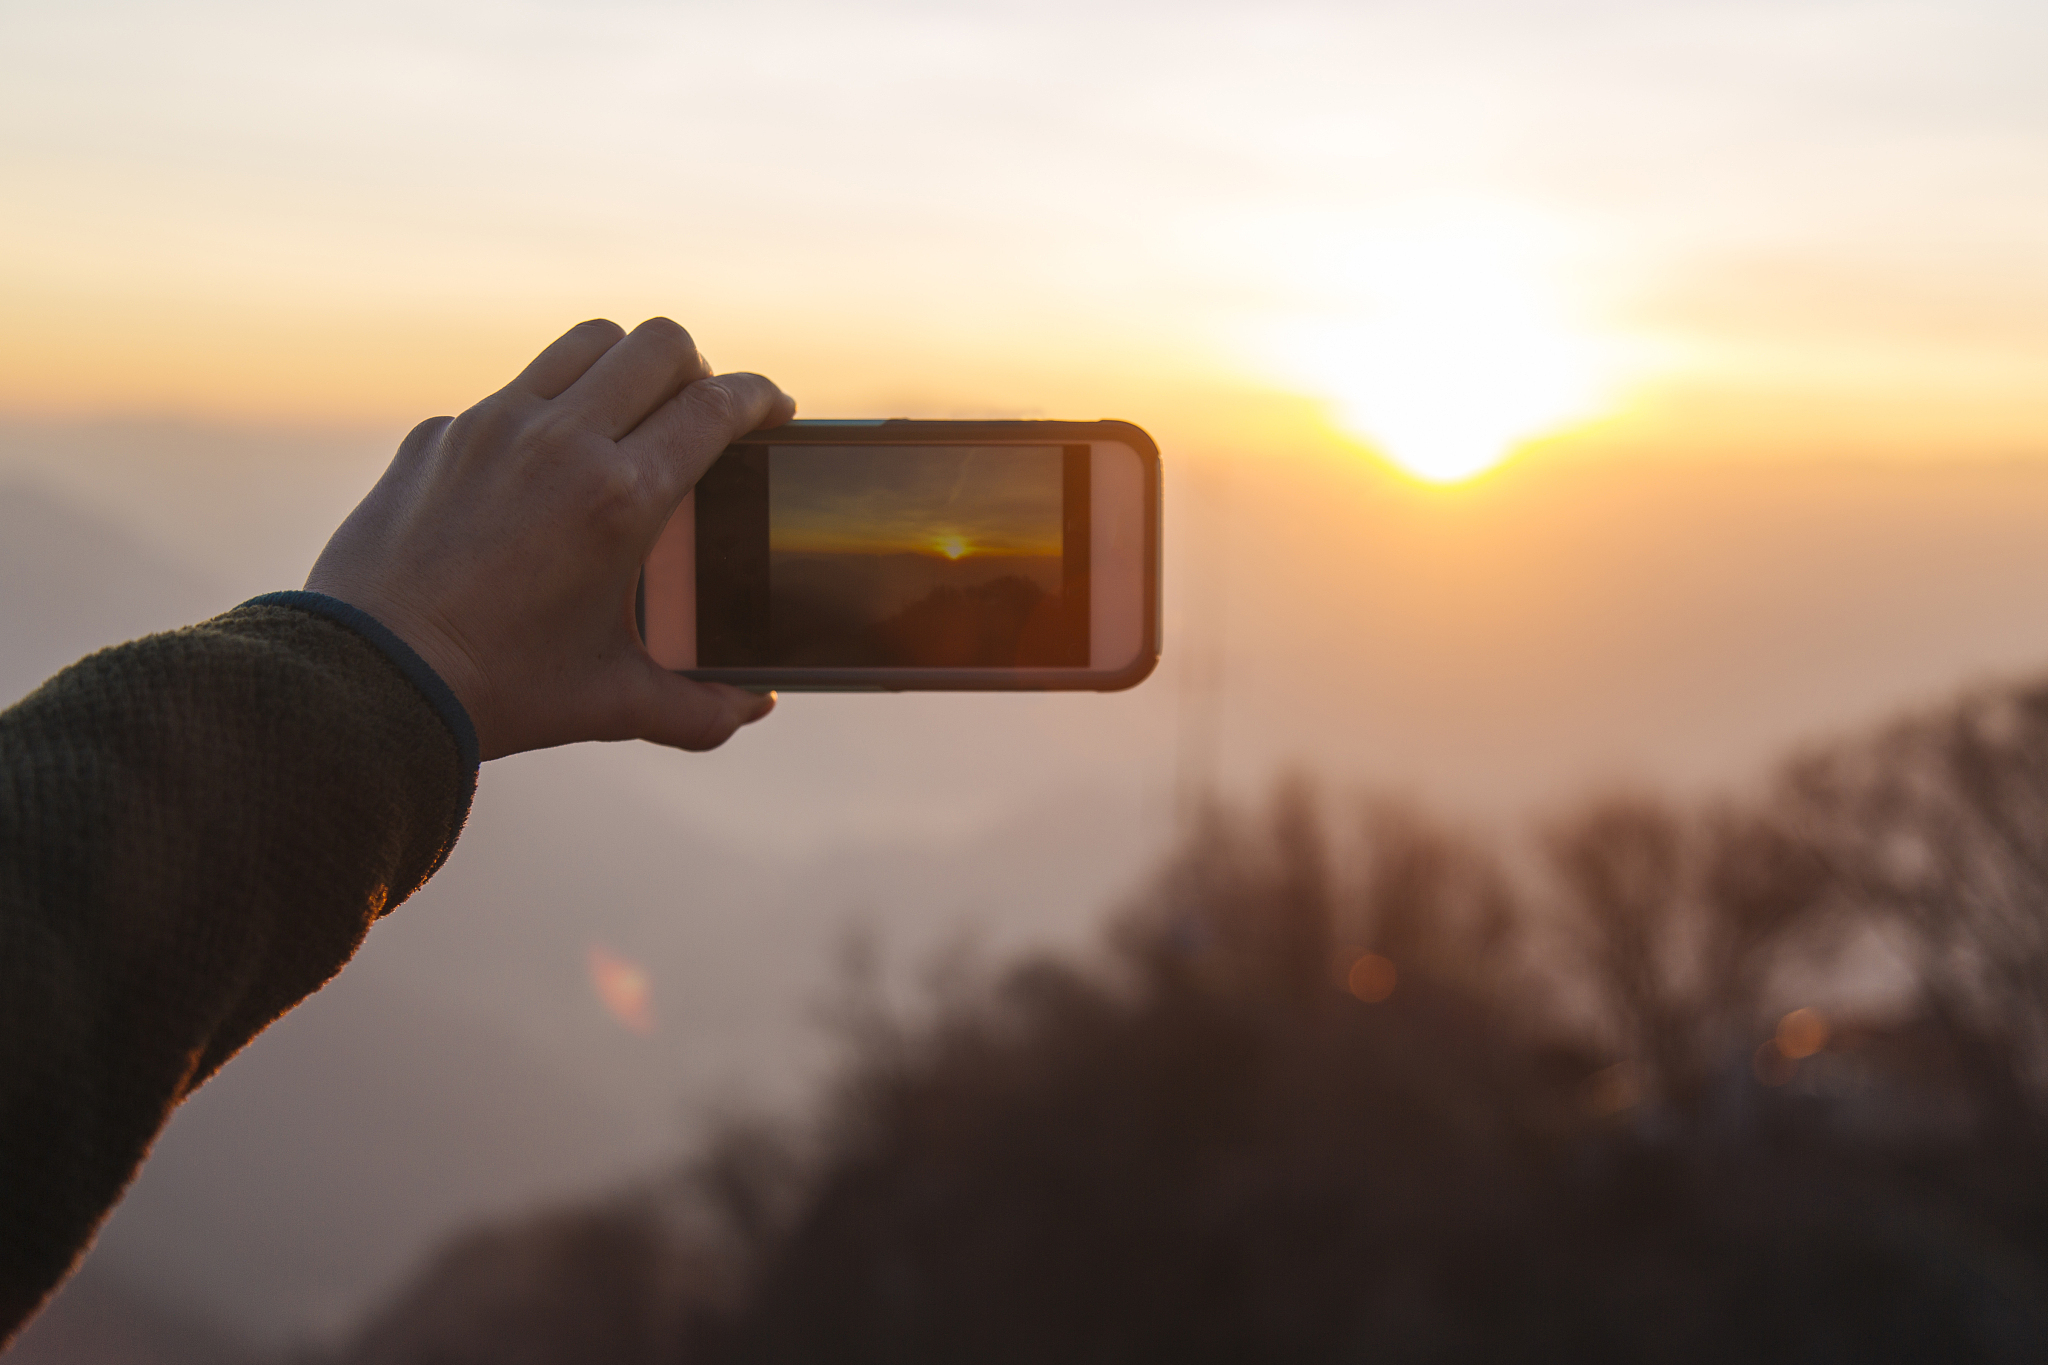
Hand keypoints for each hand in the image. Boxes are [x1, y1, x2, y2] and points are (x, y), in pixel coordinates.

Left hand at [307, 318, 794, 759]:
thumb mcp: (613, 701)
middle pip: (660, 343)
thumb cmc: (500, 690)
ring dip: (623, 366)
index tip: (772, 410)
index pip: (716, 405)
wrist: (371, 679)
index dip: (760, 397)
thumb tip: (752, 707)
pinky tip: (538, 471)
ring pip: (586, 343)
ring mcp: (492, 425)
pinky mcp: (439, 433)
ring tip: (628, 413)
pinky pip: (512, 393)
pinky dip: (544, 413)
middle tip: (699, 411)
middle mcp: (562, 440)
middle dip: (697, 369)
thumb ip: (699, 707)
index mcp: (622, 496)